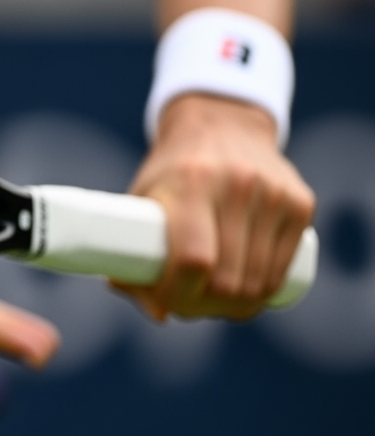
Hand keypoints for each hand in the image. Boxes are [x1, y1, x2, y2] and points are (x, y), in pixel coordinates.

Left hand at [117, 94, 315, 319]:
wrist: (222, 123)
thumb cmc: (172, 170)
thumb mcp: (143, 199)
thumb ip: (135, 252)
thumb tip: (156, 313)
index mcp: (190, 183)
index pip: (193, 260)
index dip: (178, 295)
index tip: (165, 302)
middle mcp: (237, 186)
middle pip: (227, 280)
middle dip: (203, 307)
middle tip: (185, 307)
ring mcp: (274, 195)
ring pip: (258, 283)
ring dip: (233, 307)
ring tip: (210, 303)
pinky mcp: (300, 203)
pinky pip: (283, 269)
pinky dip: (262, 293)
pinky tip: (243, 295)